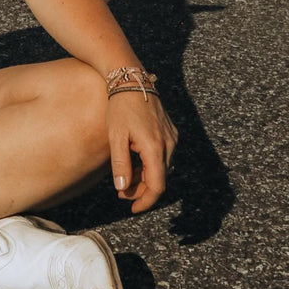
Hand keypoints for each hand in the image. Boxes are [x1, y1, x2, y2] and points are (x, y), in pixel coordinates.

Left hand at [107, 92, 177, 212]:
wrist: (131, 80)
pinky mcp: (171, 132)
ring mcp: (172, 137)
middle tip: (122, 193)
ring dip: (145, 177)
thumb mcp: (116, 137)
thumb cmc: (120, 108)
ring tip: (125, 177)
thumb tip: (123, 190)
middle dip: (142, 190)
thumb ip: (120, 165)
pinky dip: (150, 164)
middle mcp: (169, 144)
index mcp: (155, 147)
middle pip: (160, 178)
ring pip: (162, 168)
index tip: (132, 208)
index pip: (157, 186)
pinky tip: (135, 162)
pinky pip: (163, 155)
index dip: (145, 201)